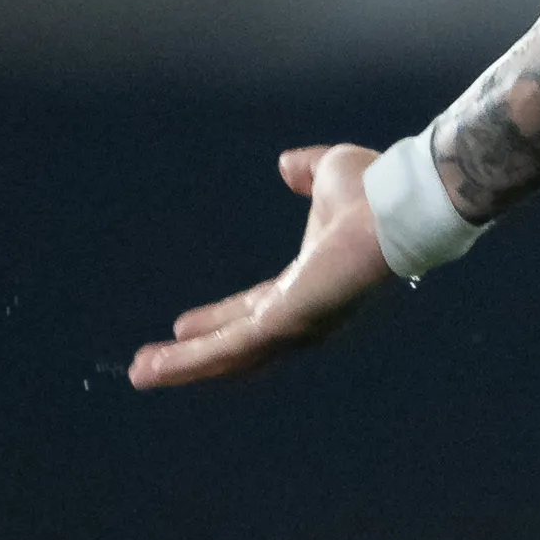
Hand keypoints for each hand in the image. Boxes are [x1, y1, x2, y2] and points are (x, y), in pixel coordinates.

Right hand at [128, 143, 395, 388]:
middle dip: (194, 358)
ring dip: (184, 368)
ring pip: (230, 356)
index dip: (217, 320)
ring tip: (141, 375)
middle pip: (237, 346)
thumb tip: (287, 165)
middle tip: (152, 367)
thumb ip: (305, 171)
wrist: (397, 201)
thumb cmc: (373, 189)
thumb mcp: (327, 172)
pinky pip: (233, 347)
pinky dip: (194, 360)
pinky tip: (163, 364)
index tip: (182, 325)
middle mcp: (303, 315)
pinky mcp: (289, 323)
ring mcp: (297, 325)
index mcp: (308, 285)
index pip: (253, 311)